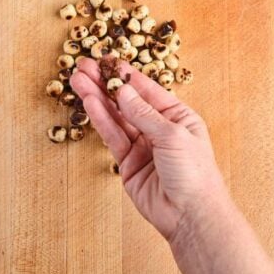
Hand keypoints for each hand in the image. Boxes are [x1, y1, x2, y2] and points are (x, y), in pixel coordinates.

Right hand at [69, 58, 226, 239]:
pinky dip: (100, 120)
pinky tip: (89, 103)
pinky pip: (112, 137)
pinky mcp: (128, 163)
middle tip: (84, 66)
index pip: (148, 89)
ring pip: (116, 117)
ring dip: (97, 98)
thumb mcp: (173, 135)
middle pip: (127, 101)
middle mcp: (159, 128)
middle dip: (106, 83)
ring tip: (78, 80)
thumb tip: (124, 90)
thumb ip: (144, 114)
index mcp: (178, 116)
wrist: (191, 214)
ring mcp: (142, 146)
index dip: (126, 74)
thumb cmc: (195, 173)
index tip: (106, 59)